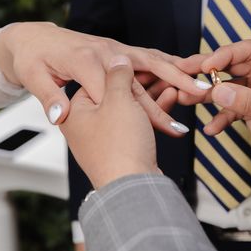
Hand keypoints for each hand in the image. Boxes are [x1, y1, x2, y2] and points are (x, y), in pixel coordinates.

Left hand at [0, 22, 207, 130]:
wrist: (33, 40)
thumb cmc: (34, 60)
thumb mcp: (35, 79)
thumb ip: (50, 98)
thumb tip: (58, 116)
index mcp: (84, 61)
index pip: (117, 87)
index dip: (140, 106)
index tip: (164, 123)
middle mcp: (103, 52)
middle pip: (145, 68)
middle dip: (174, 80)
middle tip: (200, 92)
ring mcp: (112, 49)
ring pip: (151, 60)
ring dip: (177, 71)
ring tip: (201, 82)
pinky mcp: (116, 51)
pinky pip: (146, 58)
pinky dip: (167, 64)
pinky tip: (183, 72)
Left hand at [59, 56, 158, 188]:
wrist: (129, 190)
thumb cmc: (118, 149)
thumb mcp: (117, 101)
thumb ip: (117, 76)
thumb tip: (118, 60)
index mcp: (77, 106)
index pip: (102, 76)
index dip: (127, 68)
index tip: (145, 61)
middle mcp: (86, 120)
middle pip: (118, 89)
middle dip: (146, 81)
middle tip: (165, 69)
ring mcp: (104, 133)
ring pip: (131, 103)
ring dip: (154, 93)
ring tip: (173, 83)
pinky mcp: (121, 143)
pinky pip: (137, 118)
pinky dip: (153, 108)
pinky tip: (171, 97)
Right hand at [195, 41, 250, 168]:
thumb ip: (249, 103)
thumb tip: (219, 91)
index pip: (248, 51)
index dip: (225, 55)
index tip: (206, 65)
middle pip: (231, 66)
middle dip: (207, 71)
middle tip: (184, 72)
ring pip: (227, 87)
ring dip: (208, 95)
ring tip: (187, 99)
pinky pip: (230, 108)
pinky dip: (220, 117)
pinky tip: (211, 128)